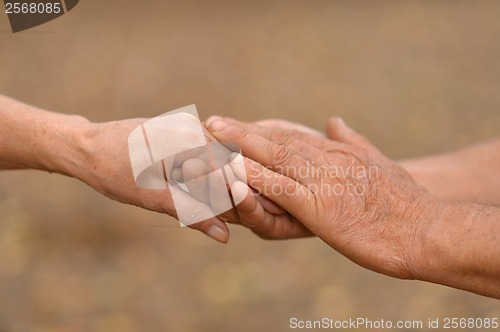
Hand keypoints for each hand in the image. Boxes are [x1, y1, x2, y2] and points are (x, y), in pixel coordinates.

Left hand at [73, 116, 233, 242]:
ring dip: (217, 187)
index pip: (229, 175)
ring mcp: (189, 126)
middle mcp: (194, 127)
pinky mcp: (183, 131)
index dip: (234, 203)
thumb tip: (223, 235)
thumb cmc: (113, 171)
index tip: (233, 223)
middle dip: (227, 195)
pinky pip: (205, 156)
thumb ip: (192, 213)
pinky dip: (205, 176)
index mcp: (190, 138)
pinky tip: (198, 193)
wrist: (85, 147)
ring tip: (211, 209)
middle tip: (225, 220)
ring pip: (218, 162)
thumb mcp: (152, 197)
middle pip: (228, 168)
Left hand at [206, 116, 432, 278]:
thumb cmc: (406, 203)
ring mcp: (322, 180)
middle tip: (211, 122)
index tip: (236, 125)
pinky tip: (232, 172)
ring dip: (239, 147)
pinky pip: (280, 188)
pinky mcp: (320, 206)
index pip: (291, 137)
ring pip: (273, 158)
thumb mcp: (378, 163)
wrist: (427, 228)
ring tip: (210, 138)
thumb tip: (335, 120)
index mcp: (337, 153)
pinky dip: (255, 178)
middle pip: (276, 141)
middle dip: (241, 132)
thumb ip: (352, 141)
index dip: (261, 131)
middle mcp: (326, 159)